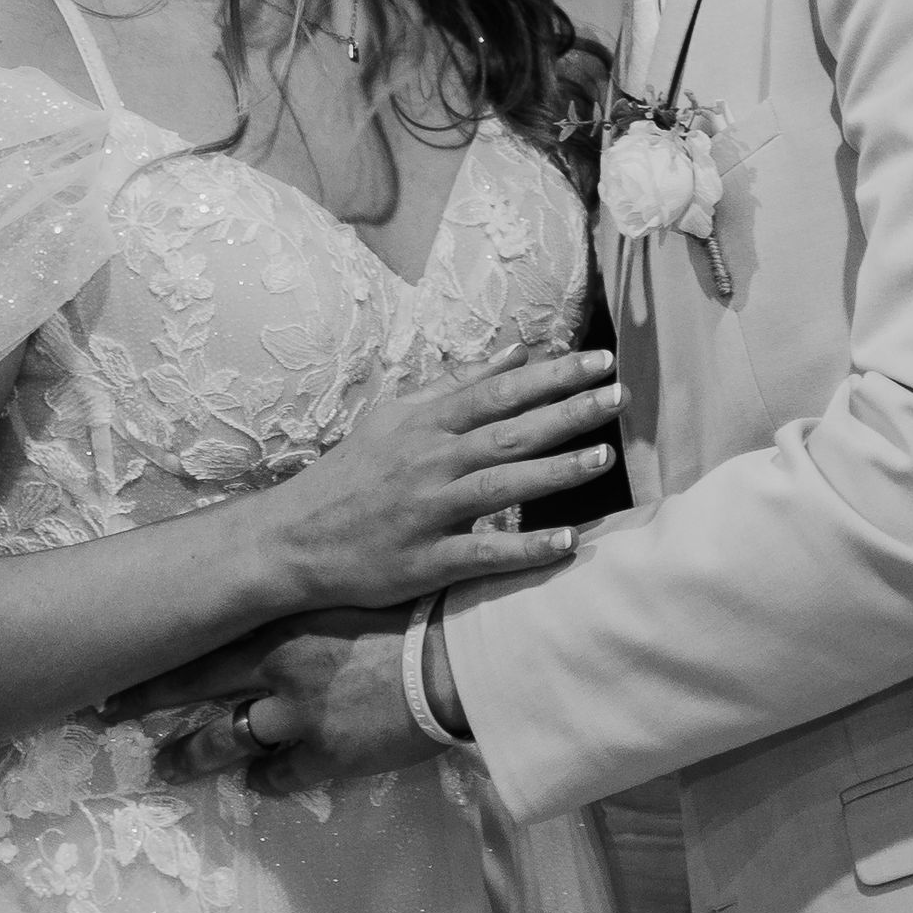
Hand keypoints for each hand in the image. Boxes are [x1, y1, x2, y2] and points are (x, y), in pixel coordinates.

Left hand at [115, 613, 449, 796]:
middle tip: (106, 714)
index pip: (202, 635)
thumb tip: (287, 576)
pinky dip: (265, 781)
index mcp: (281, 622)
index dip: (158, 649)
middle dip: (145, 703)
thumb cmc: (414, 608)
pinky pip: (279, 776)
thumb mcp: (354, 586)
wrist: (456, 658)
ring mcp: (296, 716)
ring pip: (223, 740)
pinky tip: (257, 785)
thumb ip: (312, 592)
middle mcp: (276, 669)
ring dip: (189, 756)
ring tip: (164, 768)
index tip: (119, 656)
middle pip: (193, 688)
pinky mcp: (323, 756)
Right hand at [261, 344, 620, 608]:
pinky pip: (482, 554)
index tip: (598, 361)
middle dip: (567, 412)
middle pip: (509, 431)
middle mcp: (430, 462)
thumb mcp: (395, 417)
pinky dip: (524, 549)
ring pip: (501, 486)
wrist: (293, 538)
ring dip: (555, 472)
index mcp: (426, 424)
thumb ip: (457, 385)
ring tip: (603, 457)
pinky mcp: (425, 561)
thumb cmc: (352, 473)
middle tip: (619, 394)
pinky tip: (566, 543)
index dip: (552, 376)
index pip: (499, 392)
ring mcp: (428, 512)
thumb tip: (515, 352)